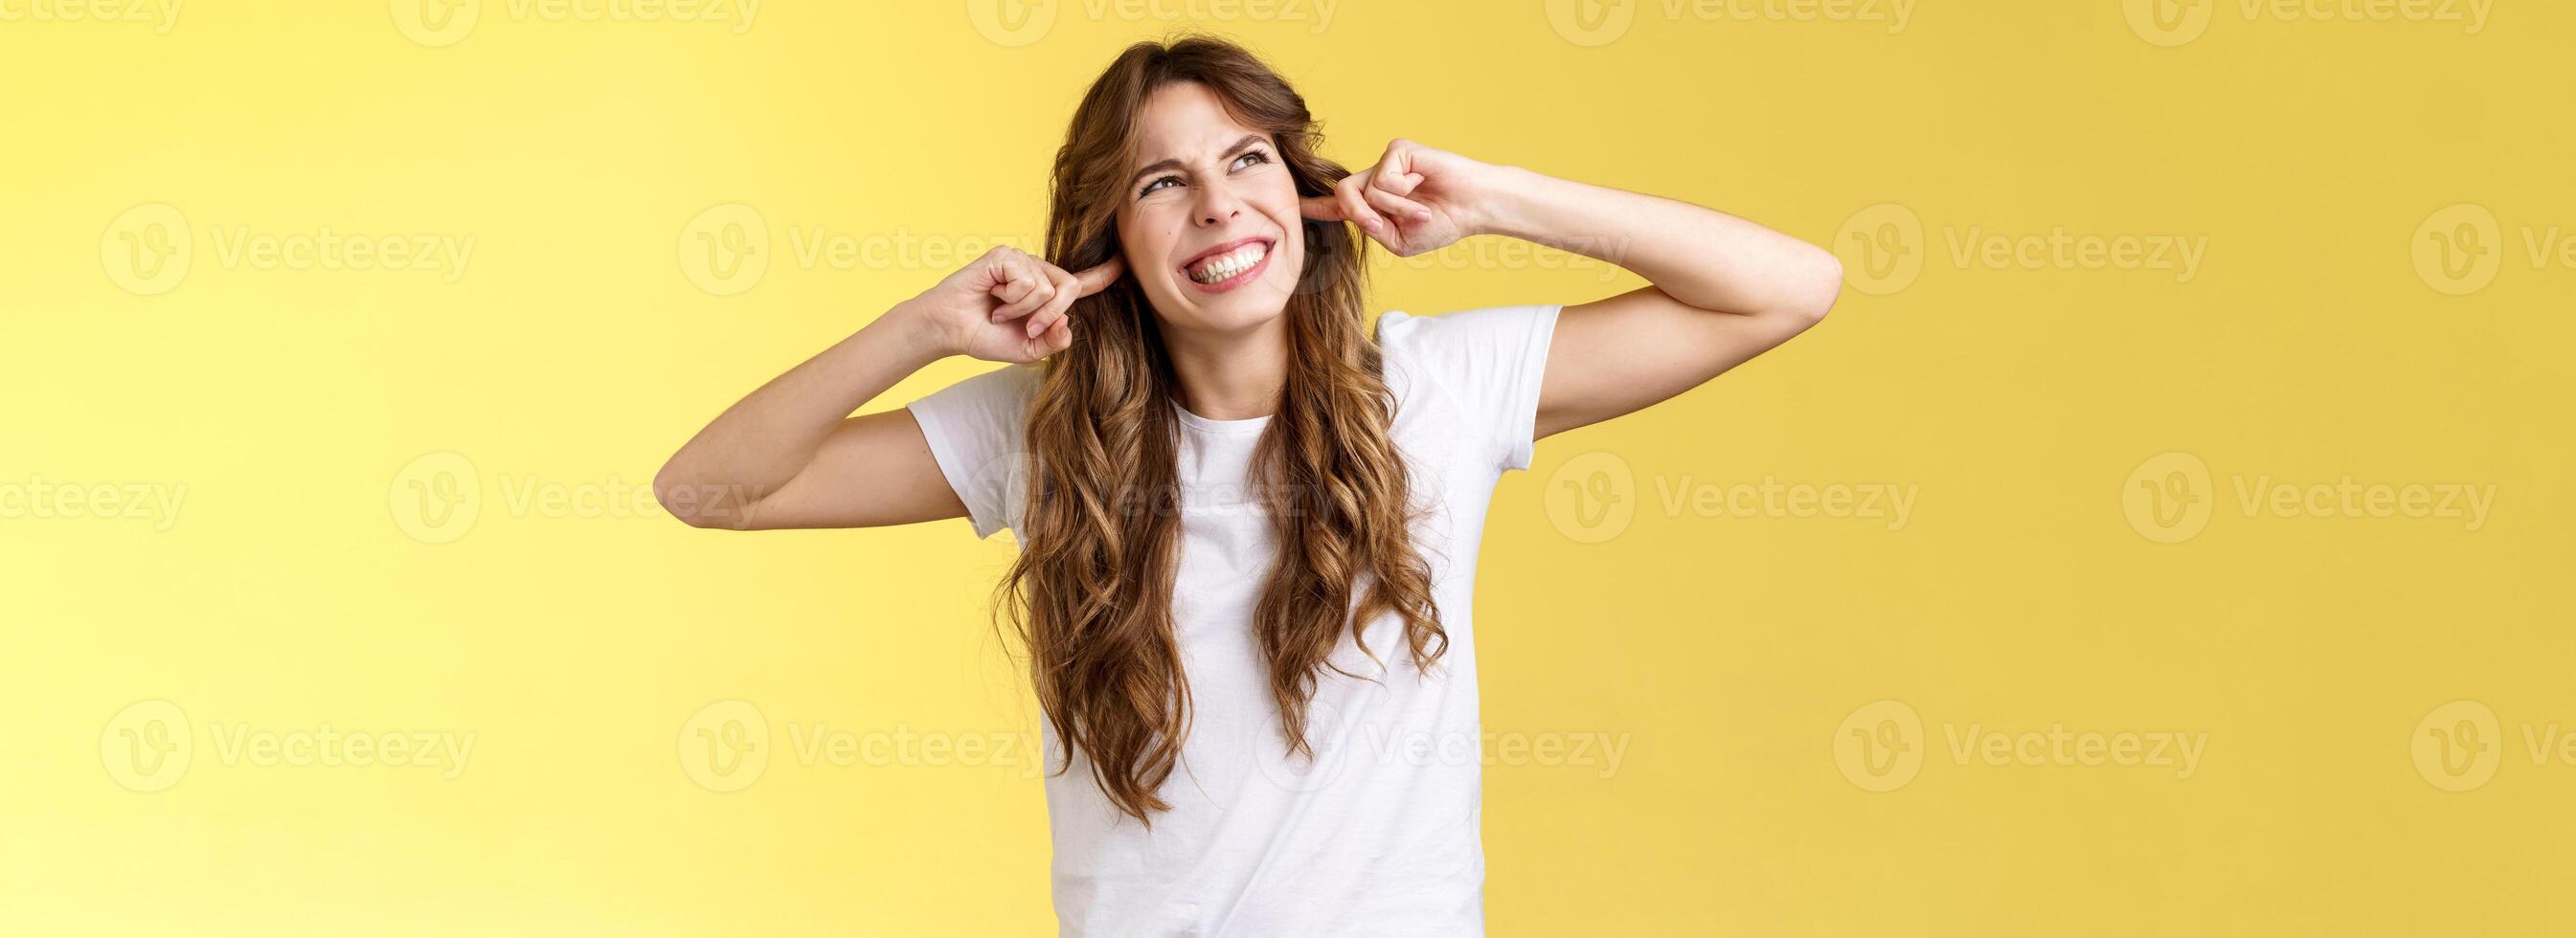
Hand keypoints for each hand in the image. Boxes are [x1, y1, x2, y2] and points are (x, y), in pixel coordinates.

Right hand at [905, 246, 1123, 363]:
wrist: (951, 331)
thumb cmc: (985, 336)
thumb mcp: (1027, 349)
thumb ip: (1053, 342)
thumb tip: (1068, 324)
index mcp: (1046, 293)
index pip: (1081, 283)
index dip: (1103, 274)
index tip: (1123, 263)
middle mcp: (1037, 273)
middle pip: (1069, 288)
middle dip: (1049, 315)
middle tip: (1024, 326)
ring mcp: (1021, 261)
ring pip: (1046, 287)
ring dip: (1022, 310)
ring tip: (999, 311)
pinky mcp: (1005, 256)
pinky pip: (1026, 280)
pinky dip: (1011, 298)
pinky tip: (992, 297)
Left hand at [1300, 139, 1499, 257]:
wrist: (1474, 208)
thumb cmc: (1443, 223)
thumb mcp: (1400, 241)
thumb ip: (1373, 230)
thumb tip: (1356, 212)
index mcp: (1375, 202)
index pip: (1339, 203)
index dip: (1316, 206)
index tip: (1293, 207)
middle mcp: (1376, 178)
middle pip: (1344, 195)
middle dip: (1360, 215)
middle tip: (1384, 224)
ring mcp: (1386, 162)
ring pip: (1365, 191)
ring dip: (1394, 209)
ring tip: (1420, 211)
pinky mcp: (1397, 150)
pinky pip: (1382, 181)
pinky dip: (1403, 196)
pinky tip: (1423, 188)